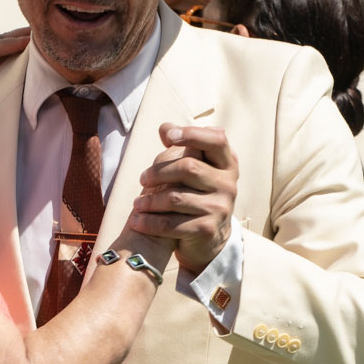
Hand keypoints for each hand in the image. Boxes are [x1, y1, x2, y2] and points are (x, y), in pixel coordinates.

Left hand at [128, 123, 239, 273]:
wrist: (207, 236)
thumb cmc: (195, 193)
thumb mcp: (193, 168)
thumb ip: (181, 147)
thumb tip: (164, 127)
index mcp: (227, 163)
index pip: (216, 140)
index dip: (192, 134)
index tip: (169, 136)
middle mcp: (228, 184)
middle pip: (189, 167)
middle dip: (159, 172)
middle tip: (142, 179)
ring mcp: (220, 208)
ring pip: (175, 198)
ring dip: (149, 201)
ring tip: (136, 204)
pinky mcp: (207, 229)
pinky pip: (171, 224)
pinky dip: (150, 222)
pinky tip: (137, 222)